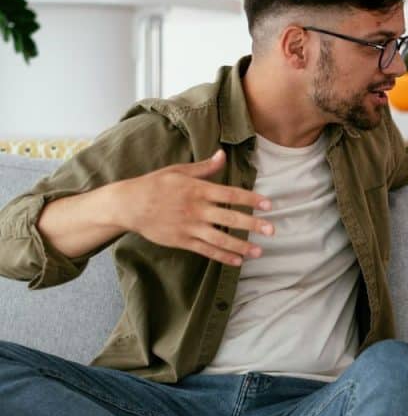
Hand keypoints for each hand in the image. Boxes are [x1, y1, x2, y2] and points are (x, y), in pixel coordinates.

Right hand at [117, 150, 273, 265]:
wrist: (128, 205)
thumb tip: (223, 154)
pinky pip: (206, 250)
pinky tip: (238, 261)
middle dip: (253, 225)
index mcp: (198, 190)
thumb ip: (205, 167)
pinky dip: (223, 256)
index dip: (251, 199)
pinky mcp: (181, 241)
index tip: (268, 204)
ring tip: (259, 251)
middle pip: (229, 218)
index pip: (230, 194)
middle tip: (272, 230)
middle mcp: (196, 209)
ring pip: (220, 239)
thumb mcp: (179, 171)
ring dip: (241, 246)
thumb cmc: (155, 184)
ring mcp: (189, 227)